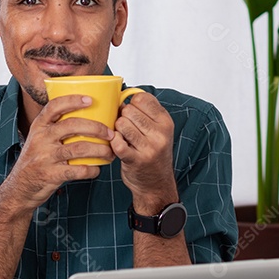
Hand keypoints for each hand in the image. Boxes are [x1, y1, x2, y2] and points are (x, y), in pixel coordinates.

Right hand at [1, 95, 113, 210]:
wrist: (20, 187)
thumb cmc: (36, 159)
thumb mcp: (38, 139)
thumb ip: (54, 128)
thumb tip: (84, 115)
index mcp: (39, 126)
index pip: (55, 106)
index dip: (73, 100)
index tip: (90, 99)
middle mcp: (41, 139)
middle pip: (72, 125)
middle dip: (96, 128)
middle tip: (110, 133)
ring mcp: (45, 157)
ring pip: (79, 148)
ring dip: (100, 150)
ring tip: (110, 152)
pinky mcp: (51, 175)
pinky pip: (77, 171)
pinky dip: (91, 170)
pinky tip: (97, 169)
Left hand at [111, 93, 177, 212]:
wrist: (156, 184)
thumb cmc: (152, 153)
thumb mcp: (158, 130)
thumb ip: (145, 111)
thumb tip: (121, 93)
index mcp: (165, 122)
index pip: (142, 98)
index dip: (131, 103)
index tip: (132, 113)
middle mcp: (160, 134)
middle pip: (129, 110)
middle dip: (122, 117)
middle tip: (126, 128)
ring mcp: (149, 148)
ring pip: (121, 124)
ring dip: (117, 130)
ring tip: (123, 137)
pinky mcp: (135, 160)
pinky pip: (116, 142)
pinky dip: (113, 142)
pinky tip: (117, 146)